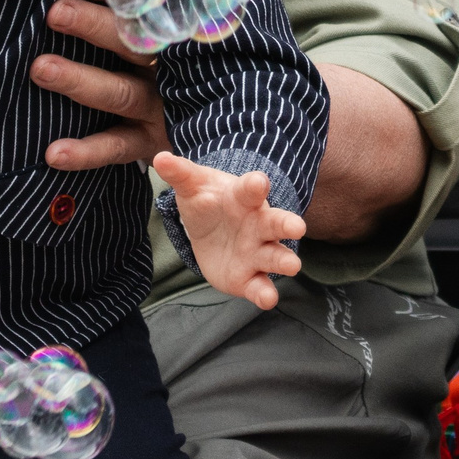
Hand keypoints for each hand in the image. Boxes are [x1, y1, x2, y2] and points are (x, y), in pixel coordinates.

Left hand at [32, 0, 170, 170]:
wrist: (210, 122)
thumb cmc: (164, 62)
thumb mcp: (155, 32)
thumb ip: (122, 4)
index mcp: (173, 37)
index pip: (147, 11)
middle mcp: (170, 71)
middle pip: (133, 46)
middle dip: (93, 27)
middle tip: (56, 12)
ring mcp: (160, 109)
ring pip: (119, 94)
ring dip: (80, 81)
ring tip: (42, 68)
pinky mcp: (149, 144)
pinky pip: (114, 147)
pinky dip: (85, 152)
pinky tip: (54, 153)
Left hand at [151, 151, 304, 307]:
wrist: (211, 228)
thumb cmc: (208, 200)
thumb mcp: (193, 186)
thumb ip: (180, 173)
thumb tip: (160, 159)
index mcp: (243, 198)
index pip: (250, 189)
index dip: (254, 186)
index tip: (259, 182)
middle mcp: (257, 225)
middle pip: (276, 223)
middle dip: (286, 224)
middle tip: (297, 227)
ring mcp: (257, 252)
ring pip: (275, 256)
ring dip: (284, 260)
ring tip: (292, 265)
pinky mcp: (249, 277)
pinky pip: (259, 286)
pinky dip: (264, 293)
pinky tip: (268, 299)